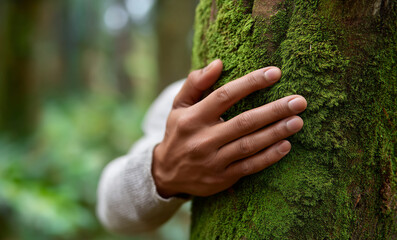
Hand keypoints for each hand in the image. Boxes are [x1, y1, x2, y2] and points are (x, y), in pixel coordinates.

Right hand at [152, 59, 306, 197]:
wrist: (166, 173)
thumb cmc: (178, 132)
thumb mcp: (179, 106)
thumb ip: (196, 83)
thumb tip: (218, 63)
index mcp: (193, 117)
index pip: (225, 96)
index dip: (251, 83)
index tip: (275, 73)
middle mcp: (203, 139)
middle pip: (244, 122)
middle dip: (274, 110)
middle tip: (299, 101)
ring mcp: (213, 160)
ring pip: (249, 145)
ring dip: (276, 133)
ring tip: (298, 121)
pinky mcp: (222, 178)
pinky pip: (249, 166)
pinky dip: (269, 157)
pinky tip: (286, 145)